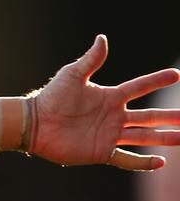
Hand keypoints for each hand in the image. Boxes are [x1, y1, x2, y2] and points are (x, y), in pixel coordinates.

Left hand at [30, 35, 179, 170]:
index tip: (176, 74)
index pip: (140, 87)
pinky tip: (161, 162)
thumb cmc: (51, 97)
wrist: (35, 124)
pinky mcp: (102, 152)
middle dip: (171, 116)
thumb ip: (91, 60)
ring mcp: (110, 135)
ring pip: (145, 137)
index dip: (157, 80)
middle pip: (150, 116)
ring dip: (165, 138)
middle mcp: (114, 116)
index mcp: (110, 97)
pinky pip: (127, 159)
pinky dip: (143, 162)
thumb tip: (102, 38)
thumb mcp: (72, 75)